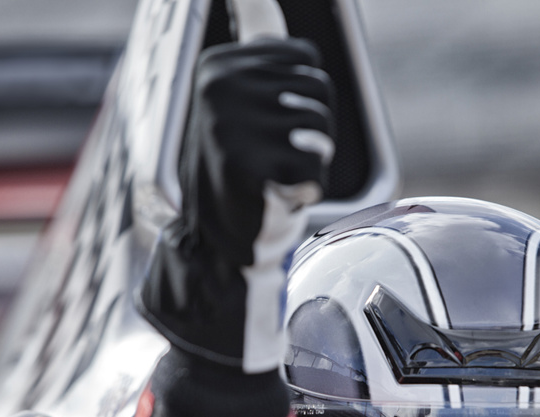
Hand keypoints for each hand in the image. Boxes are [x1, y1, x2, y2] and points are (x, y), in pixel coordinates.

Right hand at [137, 38, 335, 371]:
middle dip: (313, 134)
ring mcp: (232, 127)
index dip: (305, 104)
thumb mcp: (243, 104)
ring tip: (275, 179)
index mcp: (219, 66)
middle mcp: (219, 88)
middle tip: (275, 161)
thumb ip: (258, 47)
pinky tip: (277, 198)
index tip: (270, 130)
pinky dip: (308, 191)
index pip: (306, 62)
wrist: (218, 247)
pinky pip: (315, 167)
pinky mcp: (250, 167)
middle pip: (319, 92)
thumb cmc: (240, 175)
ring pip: (321, 130)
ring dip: (311, 163)